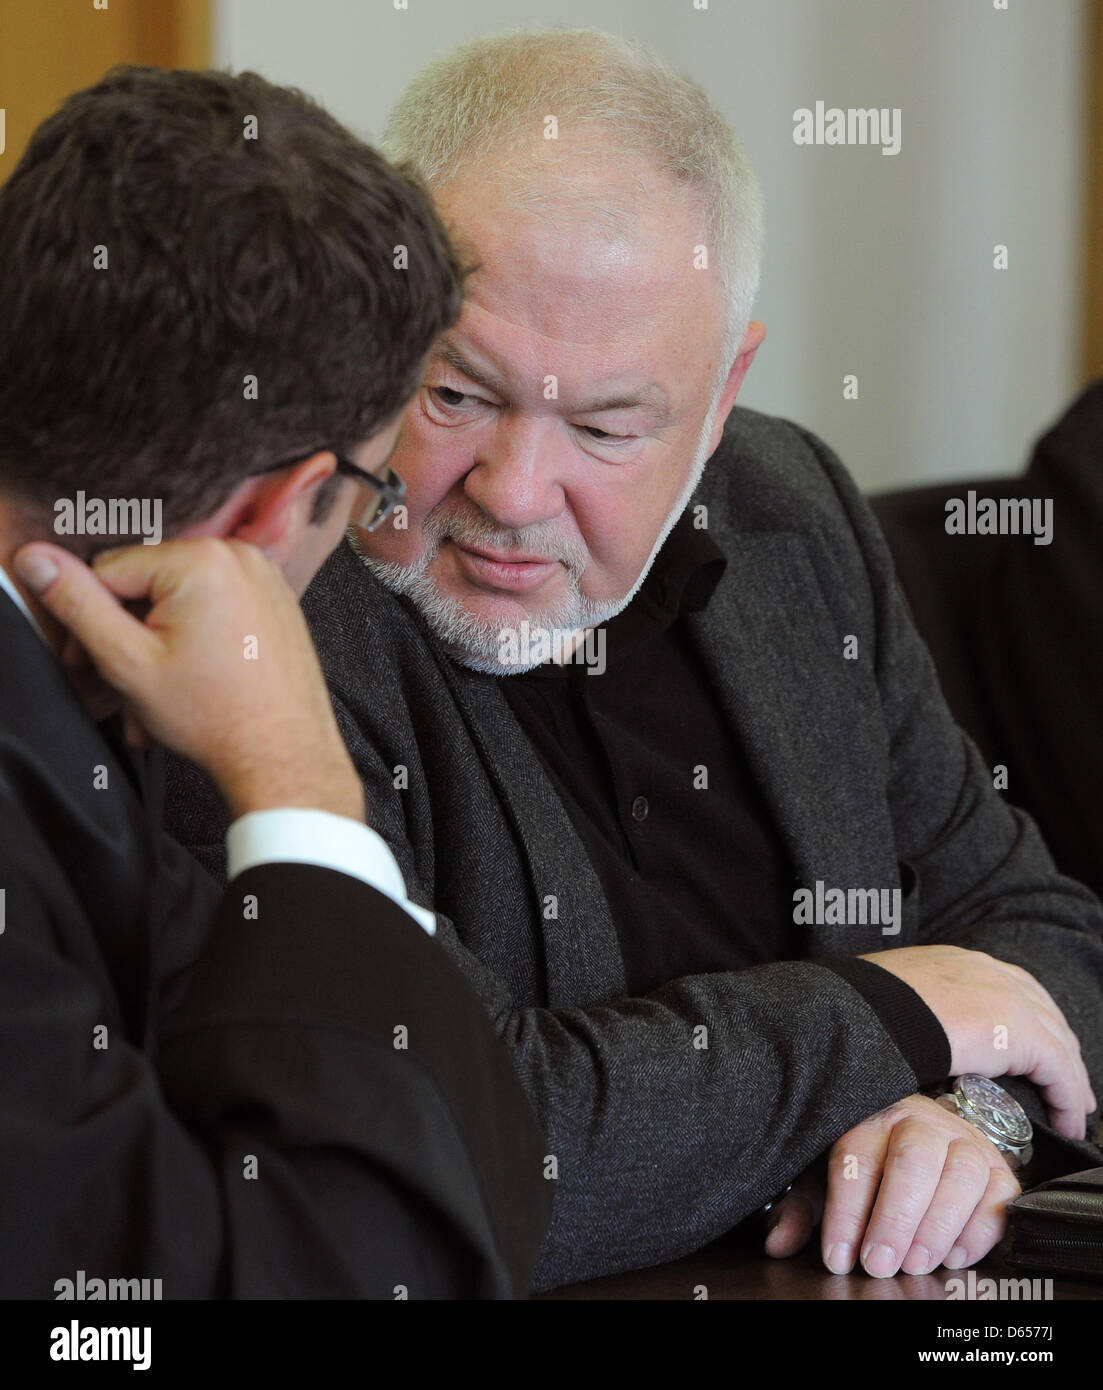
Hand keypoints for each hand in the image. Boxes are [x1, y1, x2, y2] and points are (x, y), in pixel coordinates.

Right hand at [14, 538, 363, 821]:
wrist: (284, 756)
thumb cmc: (219, 716)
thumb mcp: (128, 661)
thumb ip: (78, 605)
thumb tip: (37, 562)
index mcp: (201, 559)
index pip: (109, 571)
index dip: (88, 620)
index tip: (86, 661)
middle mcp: (238, 557)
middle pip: (147, 586)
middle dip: (128, 637)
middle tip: (126, 686)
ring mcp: (263, 578)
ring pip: (180, 602)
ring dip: (160, 646)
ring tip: (161, 694)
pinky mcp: (275, 602)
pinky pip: (216, 609)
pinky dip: (196, 642)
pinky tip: (192, 681)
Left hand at [765, 1094, 1021, 1277]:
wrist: (913, 1129)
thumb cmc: (863, 1159)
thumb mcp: (824, 1176)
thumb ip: (804, 1209)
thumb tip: (778, 1243)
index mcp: (869, 1117)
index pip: (856, 1157)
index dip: (846, 1212)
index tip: (838, 1257)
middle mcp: (919, 1121)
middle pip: (913, 1159)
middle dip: (896, 1218)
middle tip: (881, 1264)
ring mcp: (962, 1140)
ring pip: (963, 1171)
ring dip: (939, 1225)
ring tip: (916, 1264)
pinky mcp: (997, 1165)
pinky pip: (1002, 1192)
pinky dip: (982, 1228)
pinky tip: (955, 1256)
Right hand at [859, 944, 1094, 1138]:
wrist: (864, 1009)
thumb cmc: (861, 1009)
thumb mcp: (889, 999)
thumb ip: (909, 1010)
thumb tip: (898, 1033)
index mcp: (958, 963)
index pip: (1010, 988)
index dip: (1030, 1020)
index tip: (1036, 1047)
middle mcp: (990, 972)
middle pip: (1043, 1012)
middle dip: (1059, 1048)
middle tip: (1066, 1083)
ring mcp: (1008, 997)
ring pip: (1058, 1044)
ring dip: (1068, 1080)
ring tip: (1073, 1110)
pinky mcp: (1020, 1032)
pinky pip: (1060, 1071)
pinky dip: (1068, 1099)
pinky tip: (1068, 1121)